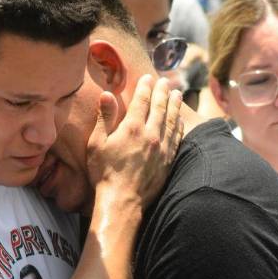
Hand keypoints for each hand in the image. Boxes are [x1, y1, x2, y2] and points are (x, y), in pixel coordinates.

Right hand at [86, 74, 183, 208]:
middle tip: (166, 82)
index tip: (148, 77)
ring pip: (172, 120)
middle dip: (163, 92)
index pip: (142, 100)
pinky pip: (177, 138)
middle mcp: (151, 134)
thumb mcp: (97, 143)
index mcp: (132, 128)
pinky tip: (180, 120)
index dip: (145, 87)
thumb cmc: (104, 173)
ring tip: (178, 94)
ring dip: (175, 106)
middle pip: (160, 107)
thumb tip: (107, 94)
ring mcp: (162, 148)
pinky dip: (179, 126)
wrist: (122, 201)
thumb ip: (104, 118)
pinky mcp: (168, 161)